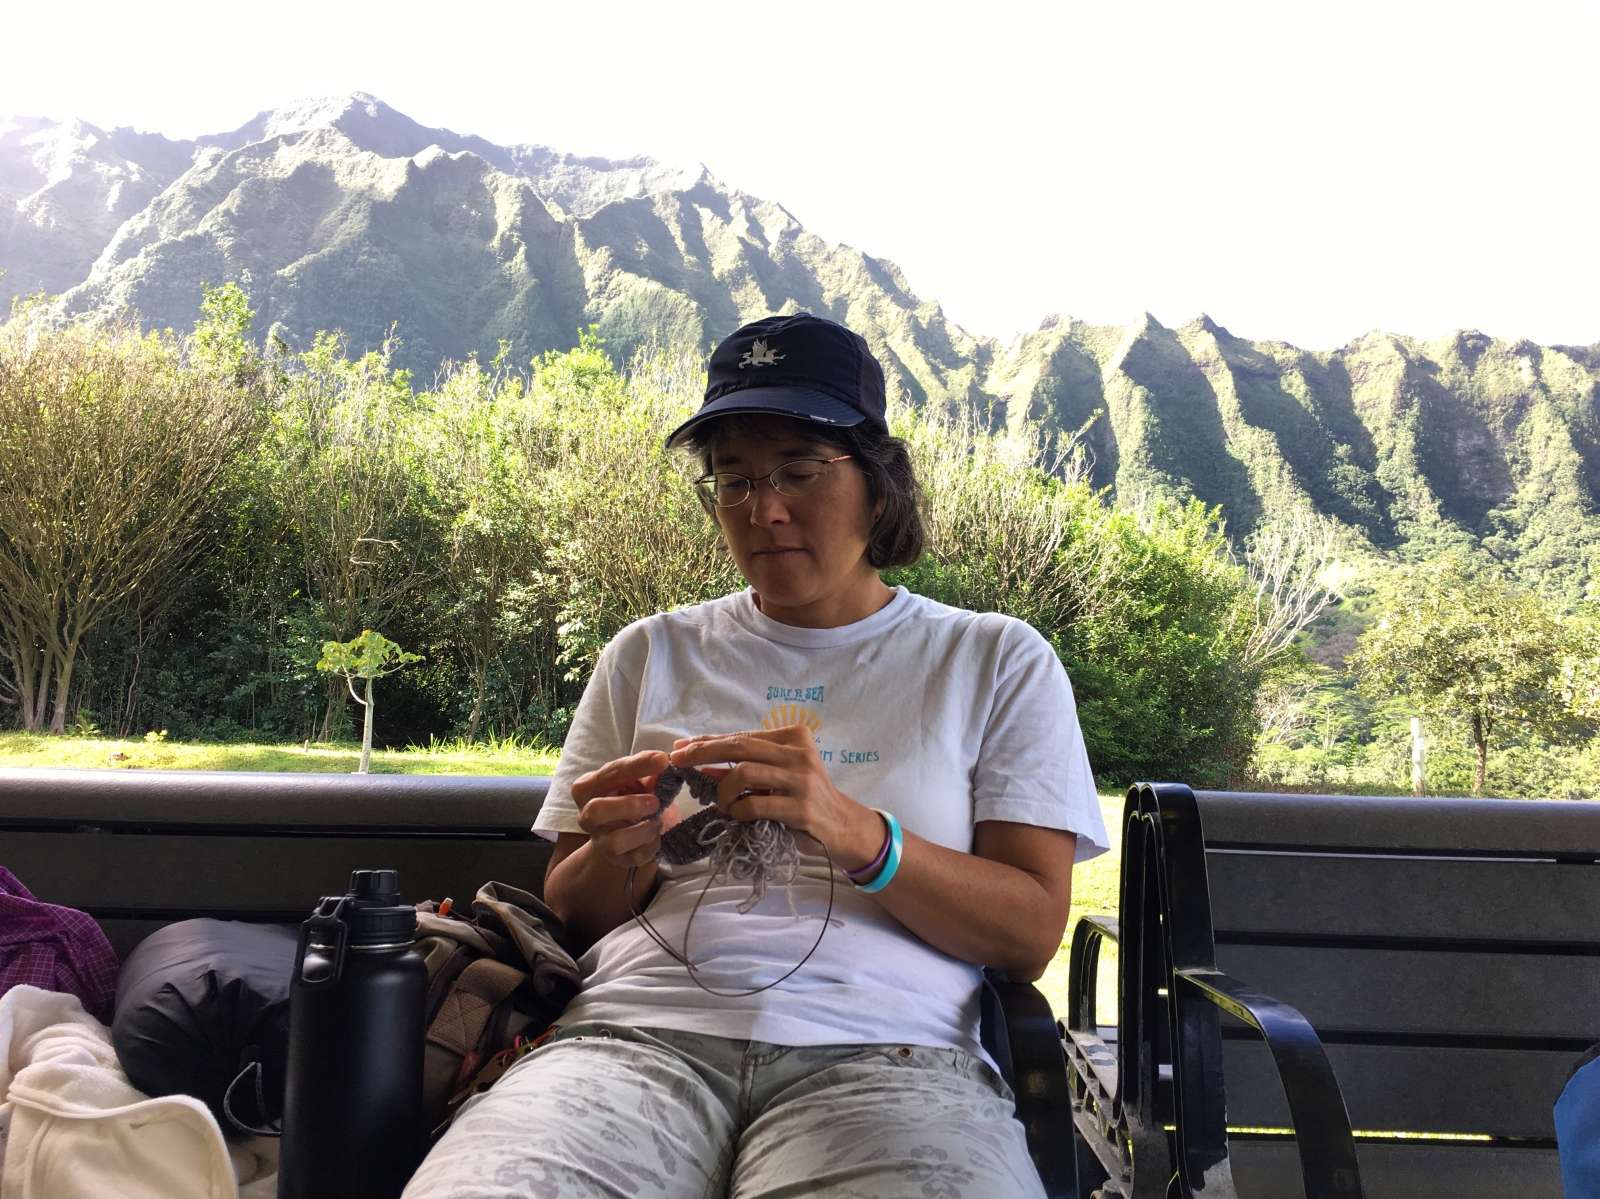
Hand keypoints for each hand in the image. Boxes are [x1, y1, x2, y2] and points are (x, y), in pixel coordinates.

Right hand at [571, 749, 678, 868]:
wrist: (629, 829)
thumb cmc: (631, 795)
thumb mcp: (638, 780)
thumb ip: (649, 771)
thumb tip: (664, 761)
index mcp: (588, 787)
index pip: (609, 773)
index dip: (637, 765)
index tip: (662, 760)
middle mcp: (587, 815)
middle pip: (596, 811)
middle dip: (629, 805)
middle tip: (655, 801)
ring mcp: (600, 840)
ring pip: (613, 842)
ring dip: (642, 830)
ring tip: (658, 820)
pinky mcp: (617, 859)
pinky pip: (635, 857)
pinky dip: (651, 845)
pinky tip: (658, 835)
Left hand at [668, 726, 884, 869]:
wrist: (841, 825)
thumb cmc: (803, 797)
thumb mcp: (776, 775)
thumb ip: (745, 767)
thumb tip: (701, 764)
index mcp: (794, 737)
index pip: (742, 736)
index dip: (708, 741)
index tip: (681, 747)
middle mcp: (799, 753)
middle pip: (739, 747)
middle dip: (702, 753)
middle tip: (679, 762)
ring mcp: (801, 780)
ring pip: (743, 773)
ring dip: (723, 791)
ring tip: (721, 804)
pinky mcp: (801, 808)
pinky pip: (754, 804)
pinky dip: (738, 811)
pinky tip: (738, 815)